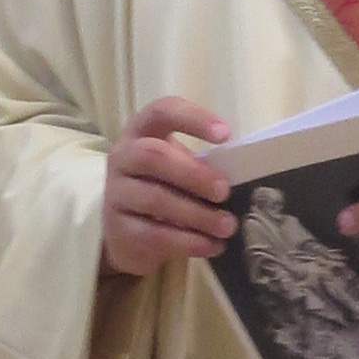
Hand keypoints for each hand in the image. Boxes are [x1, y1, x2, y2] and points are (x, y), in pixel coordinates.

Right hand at [102, 96, 234, 274]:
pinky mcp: (118, 229)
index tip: (225, 134)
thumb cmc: (160, 188)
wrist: (124, 232)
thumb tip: (243, 176)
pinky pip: (154, 234)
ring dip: (197, 214)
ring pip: (155, 199)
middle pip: (153, 156)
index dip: (193, 119)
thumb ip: (199, 164)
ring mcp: (115, 194)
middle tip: (224, 191)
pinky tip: (211, 245)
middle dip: (194, 174)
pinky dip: (188, 241)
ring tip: (227, 226)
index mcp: (140, 133)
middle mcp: (122, 158)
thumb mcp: (175, 168)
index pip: (162, 112)